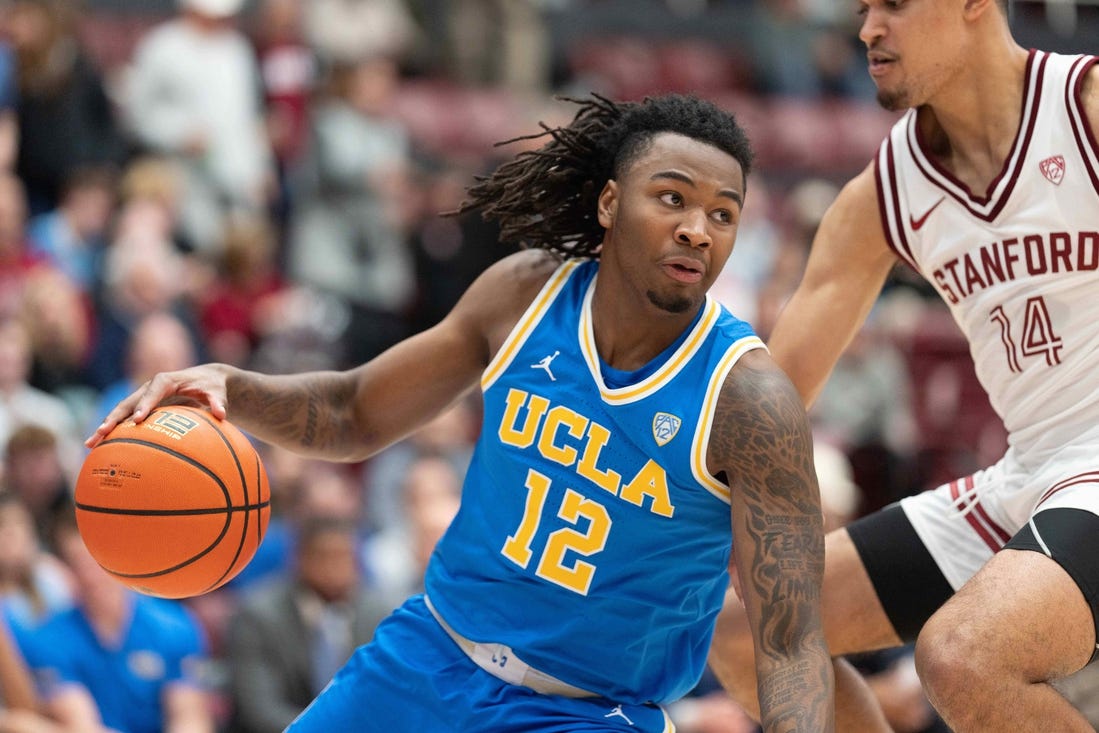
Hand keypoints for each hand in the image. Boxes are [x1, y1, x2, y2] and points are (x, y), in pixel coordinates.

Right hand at [85, 365, 230, 448]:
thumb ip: (218, 402)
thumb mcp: (217, 392)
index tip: (138, 419)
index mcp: (166, 381)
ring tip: (90, 444)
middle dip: (115, 417)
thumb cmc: (211, 387)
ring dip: (105, 427)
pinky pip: (123, 420)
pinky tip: (98, 449)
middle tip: (103, 432)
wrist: (205, 379)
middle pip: (128, 402)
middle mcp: (149, 388)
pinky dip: (111, 432)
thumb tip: (222, 414)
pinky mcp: (140, 407)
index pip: (153, 391)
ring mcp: (142, 398)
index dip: (145, 404)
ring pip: (120, 412)